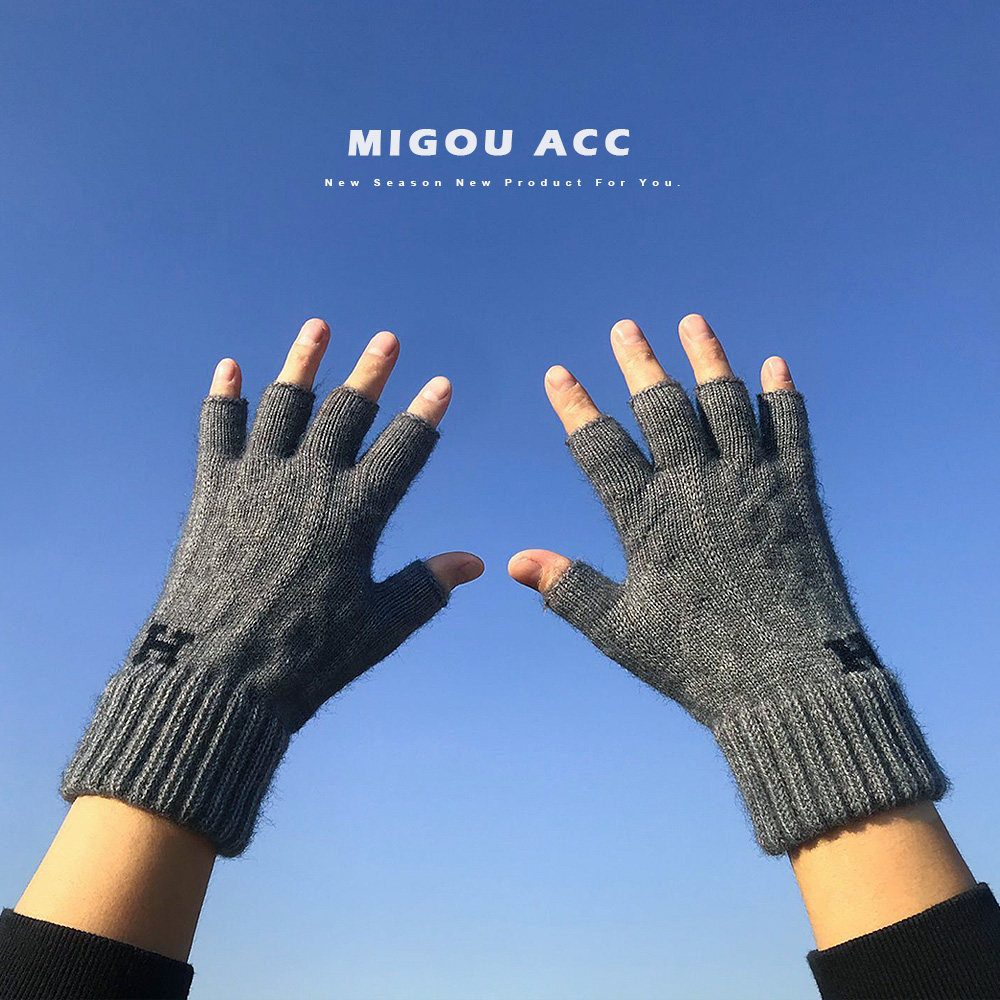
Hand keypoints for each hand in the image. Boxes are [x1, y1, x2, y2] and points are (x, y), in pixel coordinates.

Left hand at [61, 319, 482, 856]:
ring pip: (285, 404)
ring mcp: (258, 479)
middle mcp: (310, 482)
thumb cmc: (306, 657)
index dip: (426, 415)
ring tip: (320, 327)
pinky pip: (218, 430)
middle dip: (372, 372)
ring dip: (304, 362)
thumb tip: (477, 563)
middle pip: (347, 412)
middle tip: (387, 340)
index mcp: (357, 513)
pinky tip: (229, 368)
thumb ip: (429, 586)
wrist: (216, 674)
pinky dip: (223, 397)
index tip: (441, 385)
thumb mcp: (381, 625)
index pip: (404, 449)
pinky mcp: (213, 488)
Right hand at [510, 315, 945, 853]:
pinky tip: (776, 366)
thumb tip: (513, 562)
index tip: (558, 374)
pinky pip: (792, 430)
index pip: (599, 445)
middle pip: (662, 407)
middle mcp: (697, 486)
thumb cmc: (697, 662)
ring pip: (726, 403)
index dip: (575, 406)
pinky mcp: (797, 494)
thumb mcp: (619, 631)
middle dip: (640, 363)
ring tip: (693, 322)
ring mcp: (751, 483)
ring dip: (708, 358)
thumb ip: (567, 590)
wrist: (791, 681)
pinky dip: (783, 396)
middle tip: (626, 328)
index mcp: (648, 517)